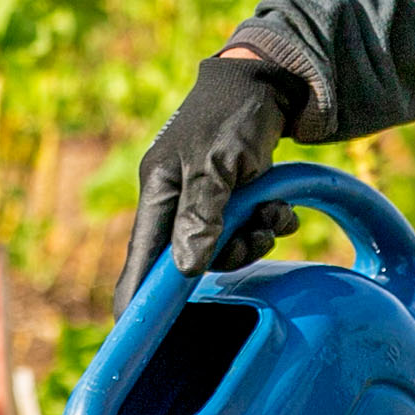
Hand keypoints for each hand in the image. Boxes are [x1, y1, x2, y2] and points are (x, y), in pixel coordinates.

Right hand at [114, 53, 309, 314]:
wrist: (271, 79)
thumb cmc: (235, 114)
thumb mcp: (218, 163)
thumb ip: (202, 216)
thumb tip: (186, 270)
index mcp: (159, 190)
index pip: (141, 258)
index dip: (137, 297)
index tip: (133, 334)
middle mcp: (176, 198)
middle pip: (191, 258)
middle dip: (230, 253)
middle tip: (257, 235)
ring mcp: (203, 197)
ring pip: (223, 247)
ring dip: (254, 237)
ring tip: (274, 214)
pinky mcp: (230, 194)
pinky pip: (244, 229)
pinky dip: (266, 223)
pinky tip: (281, 207)